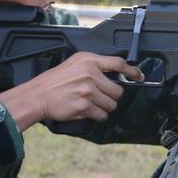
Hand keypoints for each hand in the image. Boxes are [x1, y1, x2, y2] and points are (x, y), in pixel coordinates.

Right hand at [0, 52, 143, 131]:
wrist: (38, 95)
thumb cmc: (54, 81)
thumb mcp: (74, 64)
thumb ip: (94, 66)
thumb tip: (115, 73)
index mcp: (89, 61)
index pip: (118, 63)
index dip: (132, 71)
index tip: (139, 76)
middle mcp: (90, 74)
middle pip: (118, 90)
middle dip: (111, 97)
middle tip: (99, 97)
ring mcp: (88, 91)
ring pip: (111, 105)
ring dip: (104, 108)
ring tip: (90, 104)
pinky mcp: (85, 106)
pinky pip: (102, 115)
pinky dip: (97, 116)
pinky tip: (87, 111)